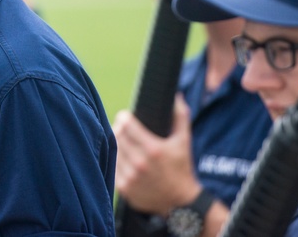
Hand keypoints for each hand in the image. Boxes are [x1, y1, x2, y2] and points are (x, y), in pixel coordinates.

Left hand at [113, 94, 202, 214]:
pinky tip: (124, 158)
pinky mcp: (124, 188)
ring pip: (114, 151)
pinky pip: (113, 167)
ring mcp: (131, 177)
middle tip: (123, 128)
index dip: (124, 117)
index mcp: (154, 149)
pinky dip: (117, 160)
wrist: (180, 202)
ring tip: (123, 142)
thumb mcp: (184, 142)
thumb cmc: (182, 169)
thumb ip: (180, 116)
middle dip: (120, 129)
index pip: (127, 125)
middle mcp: (140, 163)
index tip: (125, 116)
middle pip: (118, 136)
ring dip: (118, 144)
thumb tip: (177, 96)